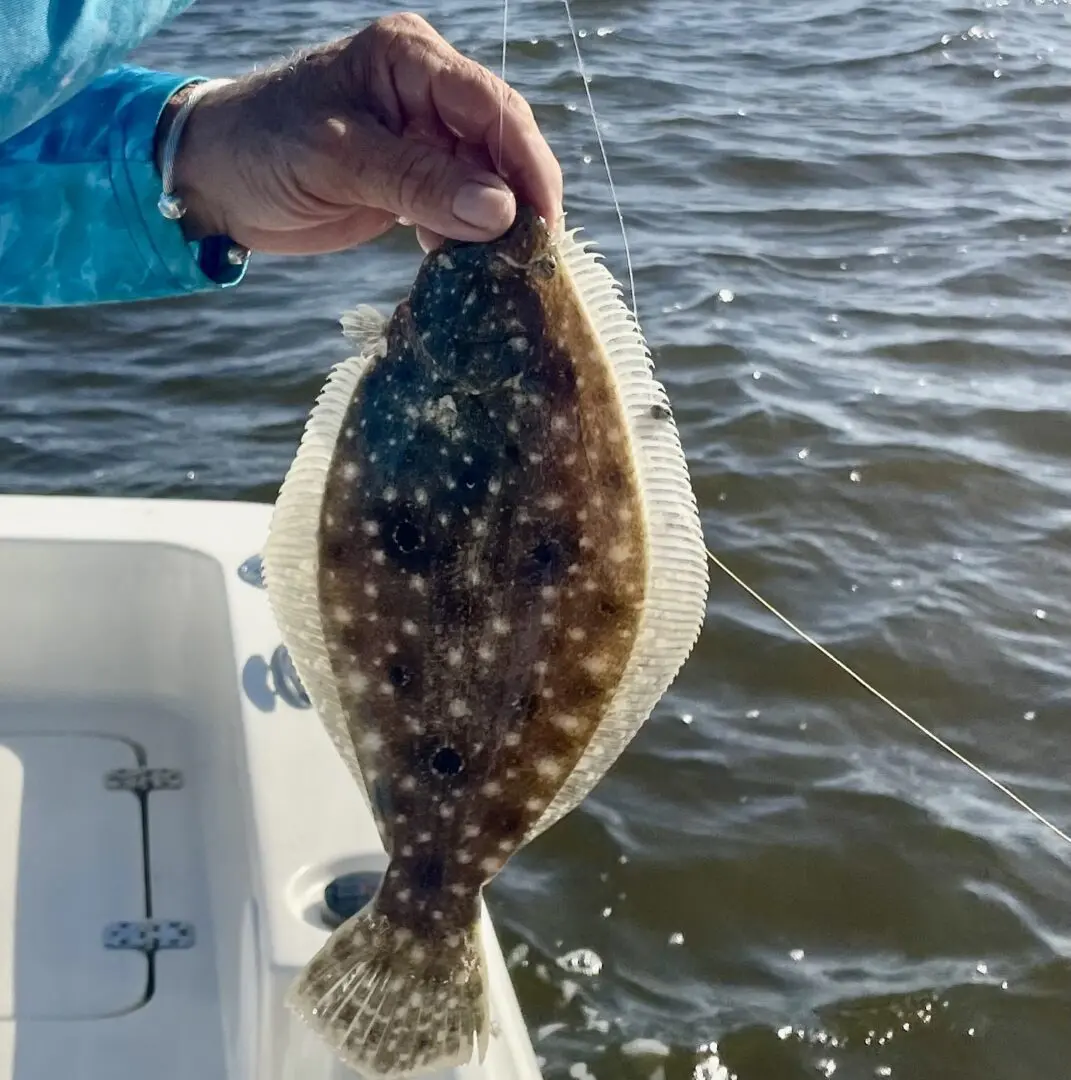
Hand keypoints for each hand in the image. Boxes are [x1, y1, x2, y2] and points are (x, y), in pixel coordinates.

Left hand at [161, 13, 562, 255]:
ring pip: (485, 179)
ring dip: (496, 223)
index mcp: (409, 60)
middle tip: (530, 257)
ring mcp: (420, 135)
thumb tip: (502, 211)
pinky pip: (459, 205)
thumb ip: (419, 182)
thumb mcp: (337, 160)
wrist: (212, 178)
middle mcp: (424, 91)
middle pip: (500, 143)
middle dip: (519, 198)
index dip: (528, 164)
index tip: (544, 223)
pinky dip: (467, 236)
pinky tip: (462, 264)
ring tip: (501, 268)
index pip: (492, 106)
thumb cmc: (260, 148)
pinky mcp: (411, 177)